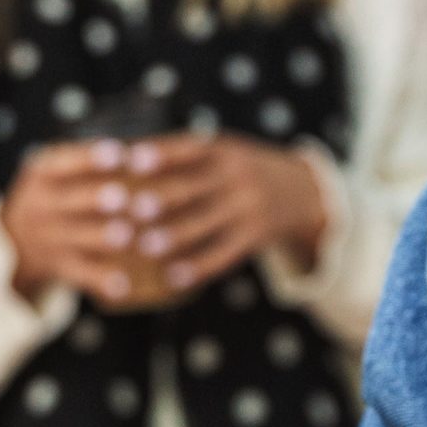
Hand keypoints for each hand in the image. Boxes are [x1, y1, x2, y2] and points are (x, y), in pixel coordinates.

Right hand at [1, 141, 140, 307]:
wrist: (13, 239)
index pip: (63, 162)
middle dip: (96, 198)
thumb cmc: (54, 193)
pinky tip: (123, 284)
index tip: (118, 153)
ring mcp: (49, 237)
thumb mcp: (53, 169)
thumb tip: (142, 148)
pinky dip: (101, 280)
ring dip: (101, 237)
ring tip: (126, 235)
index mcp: (42, 174)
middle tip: (122, 196)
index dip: (89, 158)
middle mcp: (41, 205)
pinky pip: (80, 273)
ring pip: (75, 238)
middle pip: (68, 201)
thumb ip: (85, 159)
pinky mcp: (59, 265)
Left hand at [117, 132, 327, 296]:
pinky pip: (224, 253)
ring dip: (175, 236)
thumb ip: (185, 153)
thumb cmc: (240, 170)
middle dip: (162, 199)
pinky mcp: (256, 236)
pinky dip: (198, 266)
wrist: (302, 190)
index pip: (190, 149)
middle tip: (131, 210)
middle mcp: (237, 177)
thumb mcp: (224, 150)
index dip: (162, 155)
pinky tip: (173, 277)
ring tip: (145, 246)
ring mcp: (248, 208)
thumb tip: (123, 156)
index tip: (133, 161)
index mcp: (224, 150)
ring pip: (206, 224)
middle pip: (194, 188)